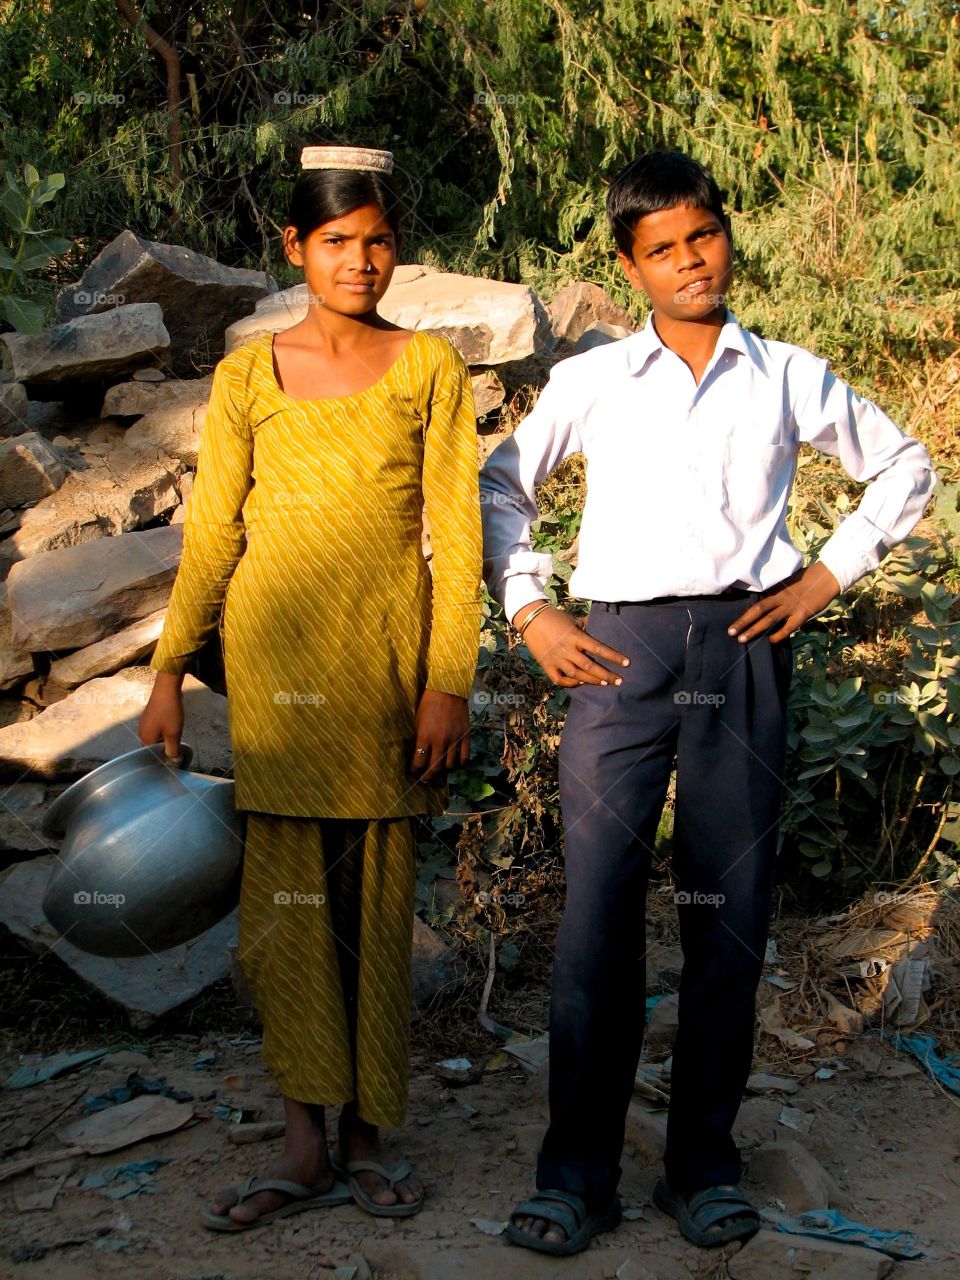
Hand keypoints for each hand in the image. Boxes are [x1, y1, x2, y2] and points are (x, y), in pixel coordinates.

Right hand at [138, 671, 184, 760]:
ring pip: (157, 737)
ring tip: (177, 738)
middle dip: (166, 749)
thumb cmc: (169, 712)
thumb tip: (175, 762)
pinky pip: (157, 729)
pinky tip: (174, 727)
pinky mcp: (150, 716)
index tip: (175, 759)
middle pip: (154, 747)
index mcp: (145, 740)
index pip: (152, 756)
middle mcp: (141, 733)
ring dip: (166, 739)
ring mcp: (145, 723)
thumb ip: (173, 750)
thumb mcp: (173, 734)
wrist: (166, 689)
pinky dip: (165, 731)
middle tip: (179, 749)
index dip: (164, 759)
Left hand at [410, 688, 469, 781]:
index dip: (416, 769)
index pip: (419, 761)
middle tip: (426, 779)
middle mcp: (440, 742)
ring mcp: (454, 740)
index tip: (415, 771)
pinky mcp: (466, 736)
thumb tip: (420, 753)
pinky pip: (464, 757)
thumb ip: (420, 738)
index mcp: (425, 737)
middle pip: (435, 767)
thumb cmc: (428, 703)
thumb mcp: (418, 720)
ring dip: (444, 769)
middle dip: (429, 776)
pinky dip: (460, 763)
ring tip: (441, 768)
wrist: (448, 690)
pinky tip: (456, 763)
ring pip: (450, 765)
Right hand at [513, 601, 629, 687]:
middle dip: (606, 675)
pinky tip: (580, 683)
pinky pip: (559, 679)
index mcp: (575, 636)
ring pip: (577, 674)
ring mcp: (556, 658)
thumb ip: (586, 626)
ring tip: (604, 683)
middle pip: (590, 666)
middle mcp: (567, 649)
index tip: (627, 663)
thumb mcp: (572, 619)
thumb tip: (599, 627)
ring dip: (591, 680)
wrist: (530, 619)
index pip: (599, 648)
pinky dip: (570, 683)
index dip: (614, 657)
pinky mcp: (546, 665)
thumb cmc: (554, 617)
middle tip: (619, 681)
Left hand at [727, 562, 840, 643]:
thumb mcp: (787, 581)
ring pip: (768, 620)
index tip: (729, 614)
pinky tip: (770, 641)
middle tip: (730, 632)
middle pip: (757, 610)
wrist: (826, 577)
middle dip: (743, 621)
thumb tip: (764, 598)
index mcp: (775, 589)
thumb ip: (775, 590)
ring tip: (741, 639)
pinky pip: (788, 627)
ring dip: (754, 630)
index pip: (756, 599)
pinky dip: (778, 635)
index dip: (742, 607)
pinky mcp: (802, 614)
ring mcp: (791, 606)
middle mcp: (780, 597)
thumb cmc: (807, 579)